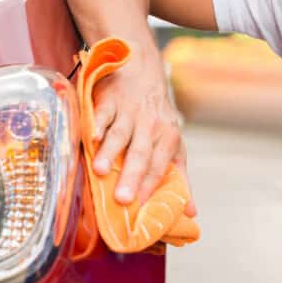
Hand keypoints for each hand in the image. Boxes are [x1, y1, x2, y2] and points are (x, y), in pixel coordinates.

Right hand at [90, 46, 196, 212]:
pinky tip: (90, 138)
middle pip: (141, 154)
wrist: (141, 69)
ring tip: (100, 172)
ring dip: (110, 153)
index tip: (142, 207)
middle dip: (132, 176)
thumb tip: (190, 213)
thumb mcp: (173, 143)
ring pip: (120, 135)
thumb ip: (179, 177)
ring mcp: (129, 112)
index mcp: (169, 138)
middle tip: (122, 199)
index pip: (160, 166)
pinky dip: (96, 125)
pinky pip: (102, 114)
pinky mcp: (109, 100)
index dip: (152, 186)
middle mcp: (151, 126)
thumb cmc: (156, 116)